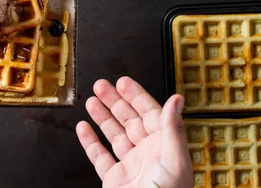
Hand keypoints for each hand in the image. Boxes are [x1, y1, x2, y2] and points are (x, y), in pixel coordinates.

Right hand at [76, 77, 192, 187]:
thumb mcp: (174, 159)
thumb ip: (172, 128)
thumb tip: (177, 99)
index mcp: (164, 146)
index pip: (149, 113)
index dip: (136, 96)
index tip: (123, 82)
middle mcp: (148, 153)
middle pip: (129, 120)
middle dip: (115, 101)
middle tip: (101, 86)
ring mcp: (130, 166)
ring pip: (114, 135)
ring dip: (102, 117)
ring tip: (92, 101)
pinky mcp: (115, 179)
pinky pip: (100, 156)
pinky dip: (90, 141)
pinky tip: (84, 128)